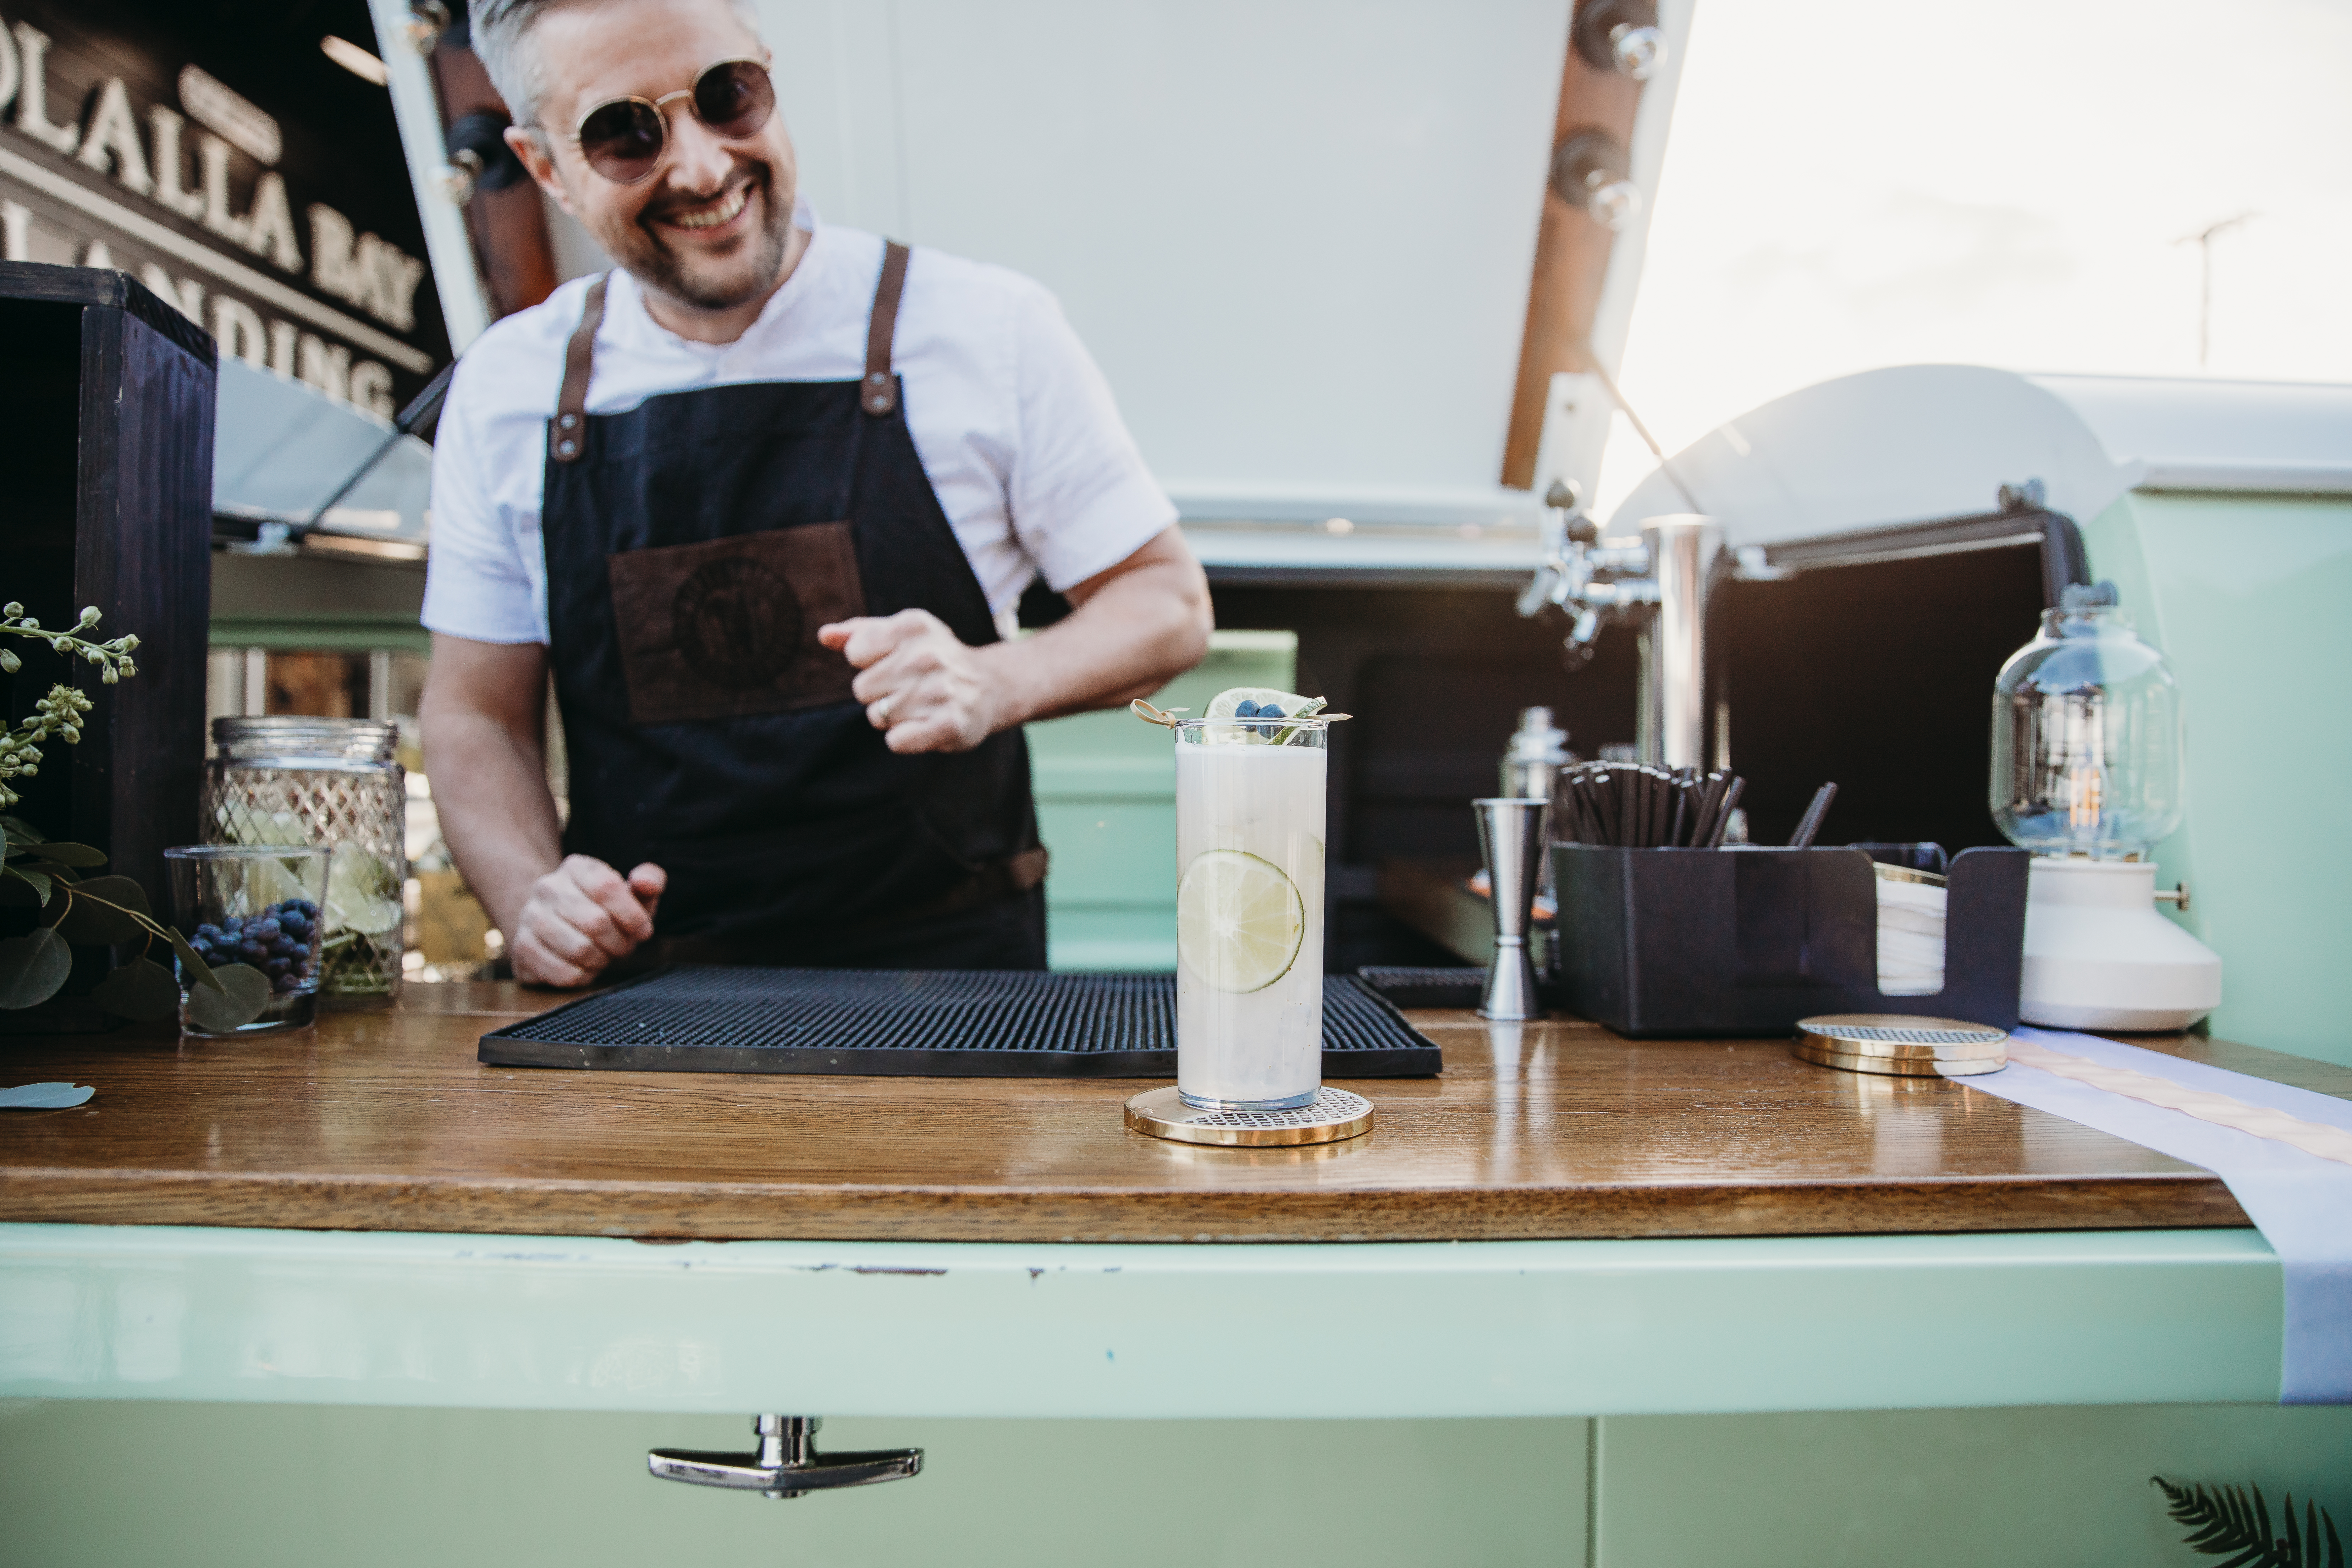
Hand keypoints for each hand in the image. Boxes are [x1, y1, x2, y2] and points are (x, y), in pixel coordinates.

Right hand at [508, 855, 665, 987]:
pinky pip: (565, 974)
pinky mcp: (522, 950)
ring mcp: (530, 918)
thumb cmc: (603, 910)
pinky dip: (585, 976)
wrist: (554, 926)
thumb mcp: (631, 893)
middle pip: (596, 922)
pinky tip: (585, 966)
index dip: (632, 915)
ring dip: (602, 959)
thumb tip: (646, 882)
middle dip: (620, 942)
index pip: (607, 887)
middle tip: (622, 946)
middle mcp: (547, 888)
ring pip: (580, 950)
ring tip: (604, 954)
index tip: (643, 930)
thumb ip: (649, 880)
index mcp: (576, 867)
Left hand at [818, 609, 1001, 752]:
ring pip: (877, 716)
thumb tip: (824, 635)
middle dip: (880, 692)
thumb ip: (859, 633)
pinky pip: (896, 741)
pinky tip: (925, 725)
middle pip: (863, 688)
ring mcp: (941, 690)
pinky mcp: (950, 724)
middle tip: (910, 687)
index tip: (894, 662)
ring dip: (894, 716)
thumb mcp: (900, 635)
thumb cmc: (933, 658)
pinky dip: (904, 738)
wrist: (988, 686)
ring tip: (921, 704)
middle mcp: (929, 655)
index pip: (855, 652)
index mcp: (914, 625)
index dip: (869, 663)